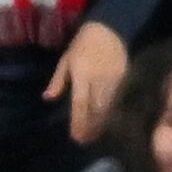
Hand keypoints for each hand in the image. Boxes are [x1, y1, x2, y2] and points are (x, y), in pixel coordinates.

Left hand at [47, 22, 128, 141]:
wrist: (109, 30)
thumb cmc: (82, 46)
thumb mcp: (66, 60)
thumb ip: (58, 81)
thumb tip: (47, 98)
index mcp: (82, 74)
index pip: (80, 102)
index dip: (78, 121)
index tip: (76, 136)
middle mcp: (98, 79)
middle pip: (96, 109)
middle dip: (90, 127)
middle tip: (84, 141)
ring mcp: (114, 80)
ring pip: (108, 107)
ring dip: (101, 123)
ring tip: (93, 135)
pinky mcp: (124, 79)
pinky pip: (117, 101)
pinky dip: (110, 113)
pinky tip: (105, 121)